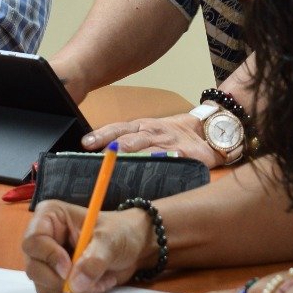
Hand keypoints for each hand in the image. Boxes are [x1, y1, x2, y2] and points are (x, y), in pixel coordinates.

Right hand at [21, 199, 153, 292]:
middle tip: (88, 281)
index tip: (68, 269)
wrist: (132, 247)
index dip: (49, 257)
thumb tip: (75, 284)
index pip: (34, 240)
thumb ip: (94, 261)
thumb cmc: (120, 233)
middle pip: (34, 266)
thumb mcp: (111, 241)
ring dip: (72, 289)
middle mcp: (42, 237)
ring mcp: (46, 259)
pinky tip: (95, 285)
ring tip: (99, 280)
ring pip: (43, 284)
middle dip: (61, 279)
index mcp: (50, 216)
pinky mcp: (53, 277)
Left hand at [81, 112, 220, 164]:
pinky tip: (156, 165)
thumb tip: (98, 153)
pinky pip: (175, 158)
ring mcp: (168, 143)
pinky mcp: (185, 154)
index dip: (101, 135)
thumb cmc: (171, 135)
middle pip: (128, 139)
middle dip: (112, 148)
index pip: (116, 129)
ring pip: (147, 149)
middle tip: (97, 157)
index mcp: (140, 127)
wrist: (206, 131)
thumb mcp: (148, 132)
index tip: (86, 143)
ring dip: (133, 156)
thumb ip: (128, 141)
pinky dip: (167, 160)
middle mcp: (152, 133)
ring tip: (118, 163)